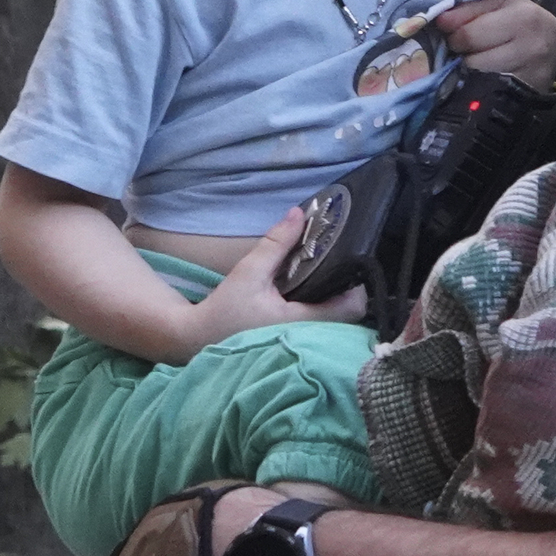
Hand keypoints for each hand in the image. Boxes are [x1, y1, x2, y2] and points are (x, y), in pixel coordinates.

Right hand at [175, 207, 366, 350]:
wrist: (199, 339)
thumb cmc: (224, 310)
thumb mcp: (248, 273)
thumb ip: (276, 244)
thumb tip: (300, 213)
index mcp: (302, 322)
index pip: (351, 307)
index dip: (356, 284)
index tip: (348, 262)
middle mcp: (310, 337)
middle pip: (351, 314)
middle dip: (348, 287)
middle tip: (338, 263)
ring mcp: (305, 342)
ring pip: (339, 320)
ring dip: (336, 296)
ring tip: (326, 273)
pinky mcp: (297, 341)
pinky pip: (323, 323)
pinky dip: (324, 305)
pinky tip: (312, 290)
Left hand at [439, 0, 555, 83]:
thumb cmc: (522, 22)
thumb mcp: (500, 5)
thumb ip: (468, 9)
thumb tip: (438, 20)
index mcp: (522, 16)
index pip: (467, 33)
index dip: (455, 36)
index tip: (458, 36)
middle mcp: (531, 46)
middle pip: (471, 59)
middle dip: (462, 55)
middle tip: (471, 51)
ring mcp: (531, 75)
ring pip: (478, 79)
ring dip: (471, 73)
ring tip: (482, 63)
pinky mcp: (528, 95)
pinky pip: (488, 94)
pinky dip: (481, 87)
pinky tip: (488, 78)